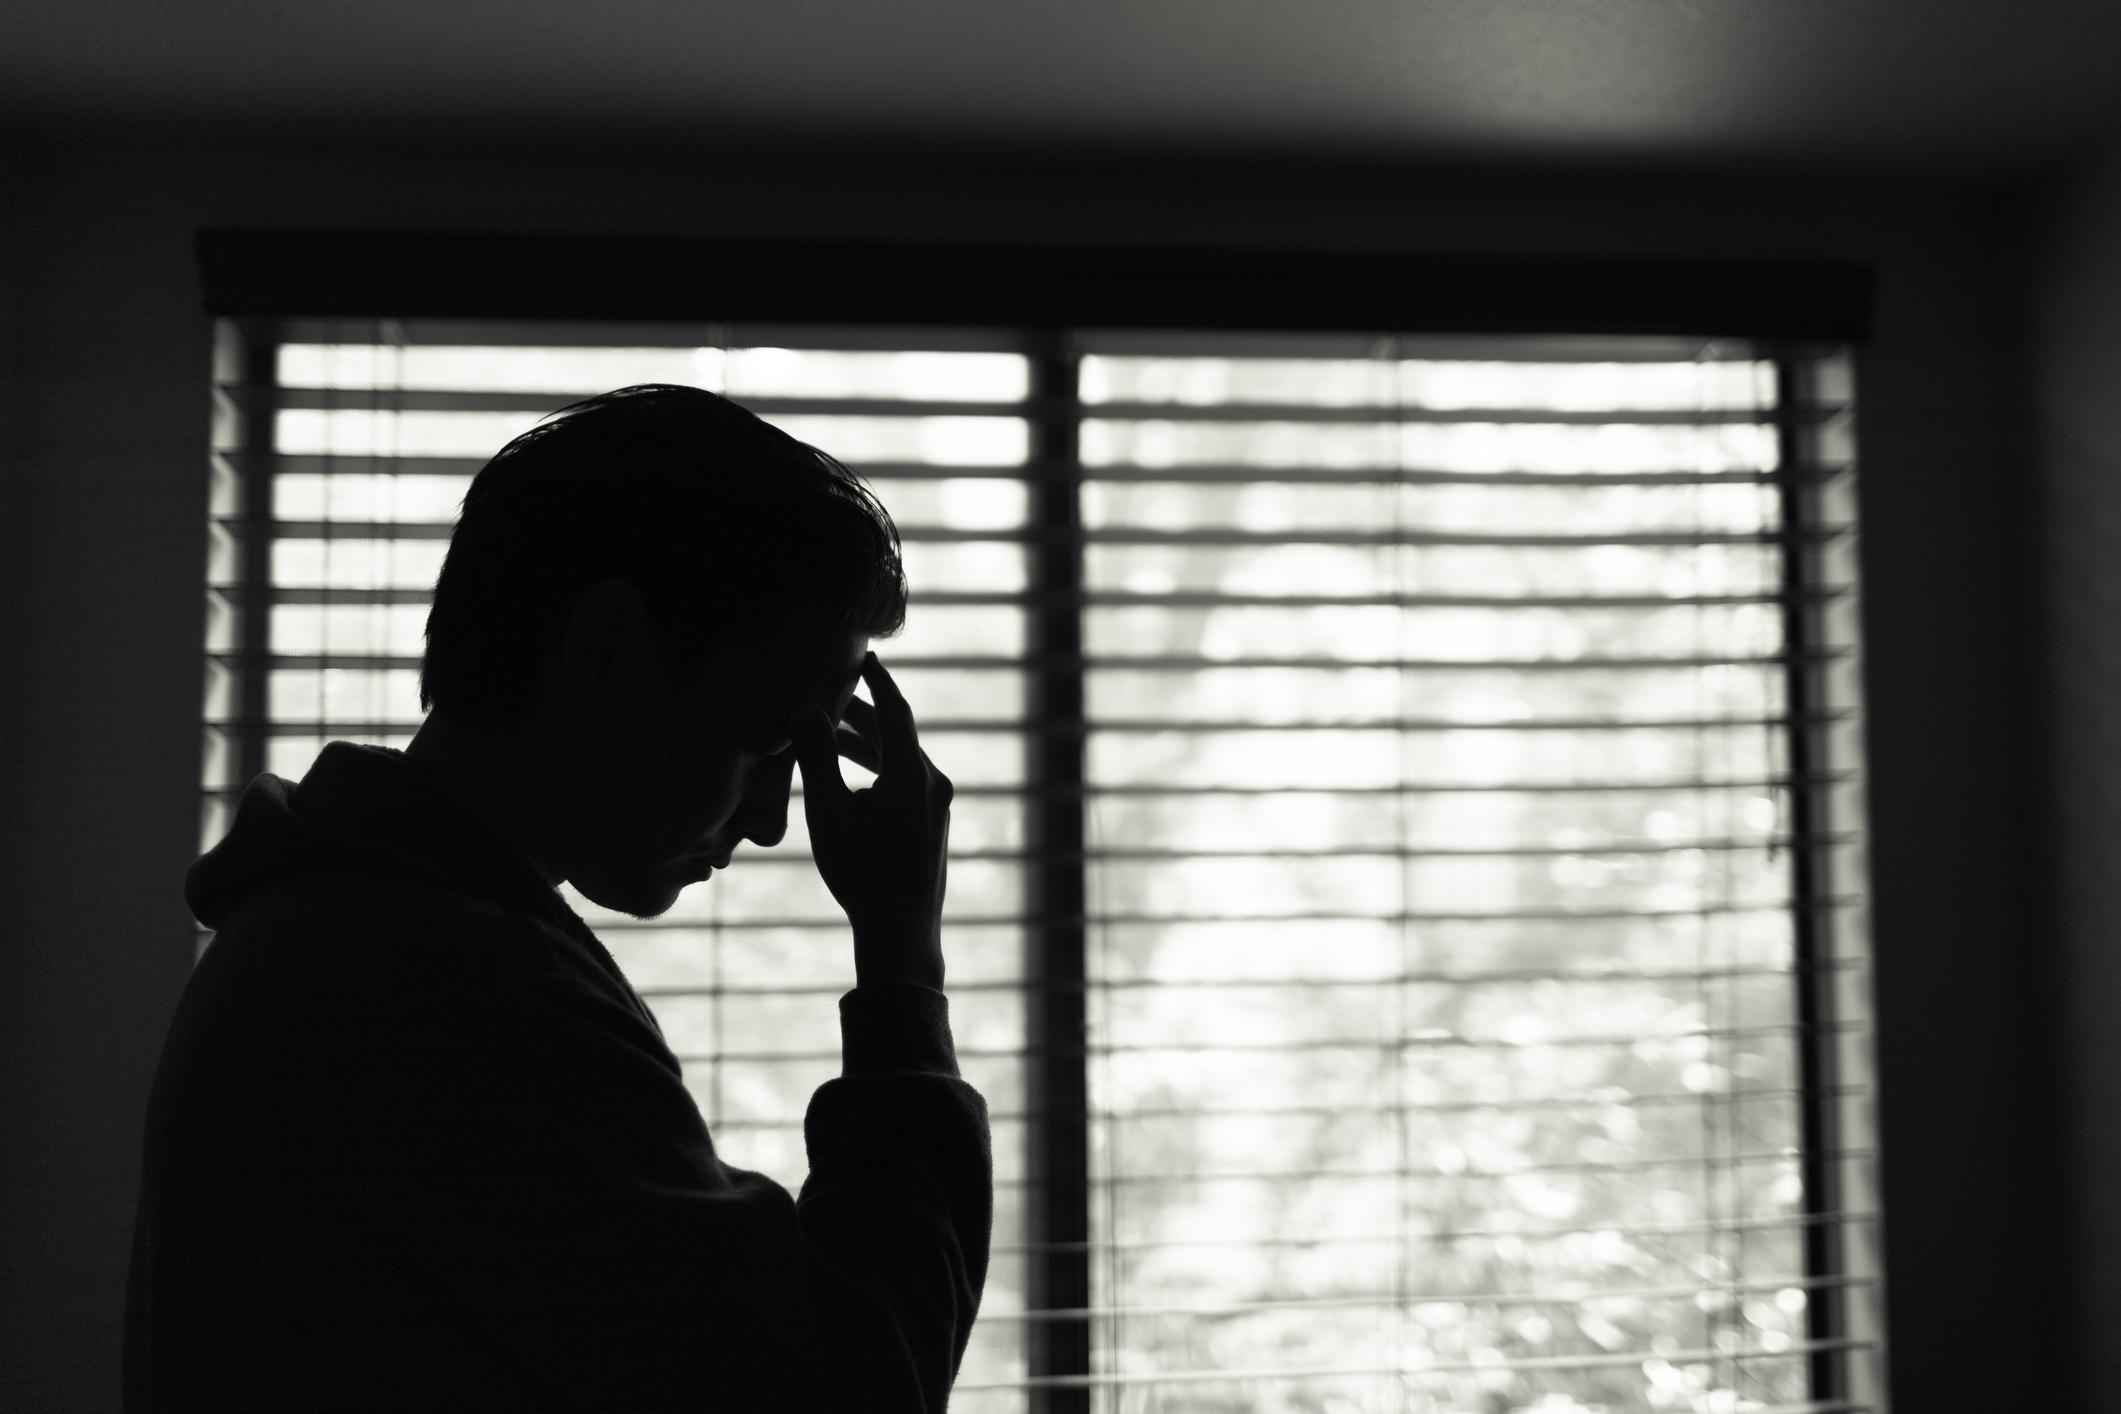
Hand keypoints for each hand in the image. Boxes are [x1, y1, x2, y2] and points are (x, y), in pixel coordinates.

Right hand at [787, 651, 951, 988]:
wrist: (900, 931)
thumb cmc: (861, 872)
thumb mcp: (828, 811)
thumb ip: (816, 757)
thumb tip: (805, 710)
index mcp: (914, 772)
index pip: (895, 709)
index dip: (877, 680)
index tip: (864, 656)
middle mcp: (934, 783)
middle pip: (897, 735)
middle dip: (862, 716)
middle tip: (829, 698)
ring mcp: (938, 806)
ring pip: (902, 761)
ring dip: (868, 746)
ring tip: (832, 737)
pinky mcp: (934, 826)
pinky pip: (907, 784)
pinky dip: (879, 771)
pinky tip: (853, 782)